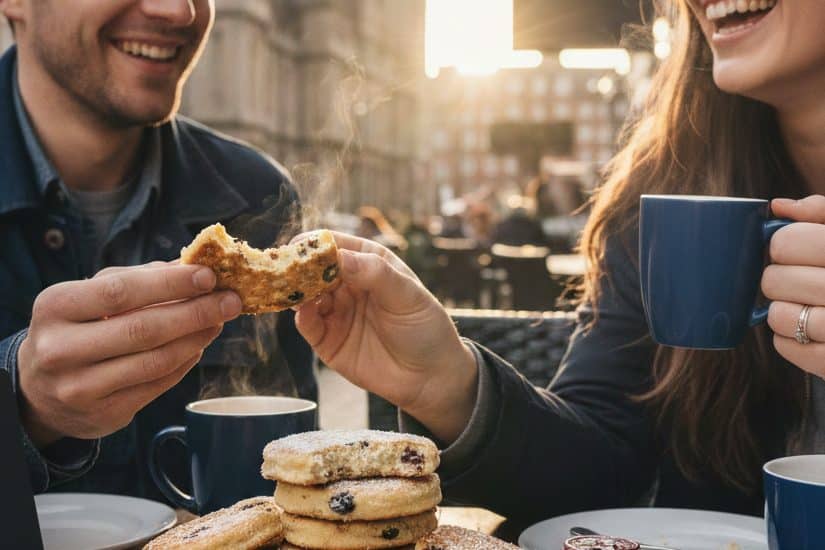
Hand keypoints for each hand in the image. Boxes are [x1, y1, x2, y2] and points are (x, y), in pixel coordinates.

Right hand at [17, 262, 241, 446]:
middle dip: (196, 312)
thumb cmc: (76, 328)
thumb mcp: (91, 295)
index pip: (122, 291)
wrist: (39, 389)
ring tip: (218, 320)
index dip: (170, 284)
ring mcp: (81, 387)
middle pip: (143, 328)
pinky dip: (185, 362)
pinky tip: (198, 345)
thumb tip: (193, 267)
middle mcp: (61, 349)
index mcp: (57, 307)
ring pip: (156, 360)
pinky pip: (158, 385)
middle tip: (230, 300)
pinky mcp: (104, 414)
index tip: (209, 276)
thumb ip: (139, 279)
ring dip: (197, 338)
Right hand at [294, 232, 476, 442]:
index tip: (302, 247)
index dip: (317, 244)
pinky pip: (308, 324)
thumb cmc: (425, 328)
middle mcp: (348, 284)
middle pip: (314, 269)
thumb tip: (340, 257)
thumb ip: (375, 274)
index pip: (337, 245)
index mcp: (369, 263)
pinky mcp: (328, 340)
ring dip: (296, 291)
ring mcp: (336, 311)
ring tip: (291, 290)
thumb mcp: (408, 295)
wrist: (430, 377)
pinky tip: (302, 312)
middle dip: (299, 268)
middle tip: (287, 269)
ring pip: (306, 295)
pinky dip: (301, 316)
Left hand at [764, 196, 824, 376]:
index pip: (786, 242)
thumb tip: (779, 206)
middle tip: (798, 280)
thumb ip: (824, 214)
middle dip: (778, 279)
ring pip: (777, 315)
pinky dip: (789, 338)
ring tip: (807, 306)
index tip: (796, 249)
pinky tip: (811, 331)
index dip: (783, 244)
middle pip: (773, 280)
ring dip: (783, 310)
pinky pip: (785, 345)